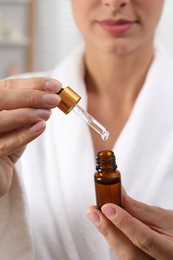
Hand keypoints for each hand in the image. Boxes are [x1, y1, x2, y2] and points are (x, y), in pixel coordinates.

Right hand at [0, 77, 60, 196]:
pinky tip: (40, 127)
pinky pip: (4, 144)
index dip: (33, 84)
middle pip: (1, 98)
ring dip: (26, 114)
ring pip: (0, 120)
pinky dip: (24, 135)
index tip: (55, 86)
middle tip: (54, 99)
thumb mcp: (20, 120)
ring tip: (47, 113)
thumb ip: (31, 107)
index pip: (9, 87)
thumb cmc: (9, 139)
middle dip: (30, 96)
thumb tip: (51, 95)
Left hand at [87, 191, 172, 258]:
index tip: (108, 207)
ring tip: (96, 215)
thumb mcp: (165, 218)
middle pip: (129, 252)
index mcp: (171, 252)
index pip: (144, 239)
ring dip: (108, 233)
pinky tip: (106, 225)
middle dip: (108, 230)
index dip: (124, 223)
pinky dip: (114, 239)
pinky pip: (124, 254)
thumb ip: (141, 210)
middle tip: (93, 212)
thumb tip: (119, 195)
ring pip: (124, 255)